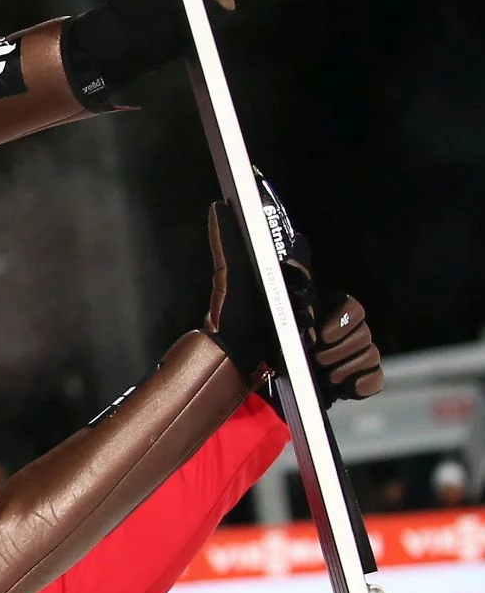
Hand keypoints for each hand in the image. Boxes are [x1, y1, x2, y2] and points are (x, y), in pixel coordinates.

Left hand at [204, 201, 384, 403]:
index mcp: (317, 305)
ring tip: (313, 369)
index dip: (333, 317)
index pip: (349, 306)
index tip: (309, 326)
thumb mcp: (232, 280)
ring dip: (340, 364)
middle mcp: (334, 327)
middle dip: (335, 342)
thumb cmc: (234, 322)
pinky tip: (336, 386)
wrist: (235, 371)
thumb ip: (227, 244)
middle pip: (362, 328)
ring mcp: (345, 354)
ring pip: (368, 353)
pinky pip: (374, 379)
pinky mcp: (350, 382)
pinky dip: (358, 383)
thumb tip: (219, 206)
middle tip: (309, 349)